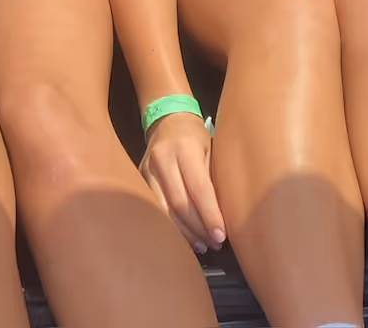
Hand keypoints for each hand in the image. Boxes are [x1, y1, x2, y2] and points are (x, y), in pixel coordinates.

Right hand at [139, 108, 226, 253]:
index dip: (210, 214)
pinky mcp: (140, 180)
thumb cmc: (196, 137)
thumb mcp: (210, 149)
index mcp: (184, 148)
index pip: (198, 188)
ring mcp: (147, 170)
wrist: (167, 121)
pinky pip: (157, 209)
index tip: (221, 235)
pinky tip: (186, 237)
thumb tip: (226, 215)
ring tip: (203, 245)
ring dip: (185, 233)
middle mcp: (162, 159)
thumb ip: (213, 178)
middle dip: (199, 228)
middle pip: (180, 204)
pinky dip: (173, 226)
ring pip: (165, 211)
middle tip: (215, 243)